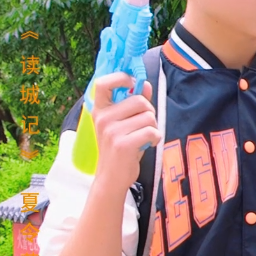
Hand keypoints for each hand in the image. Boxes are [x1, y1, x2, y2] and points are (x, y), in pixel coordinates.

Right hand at [91, 72, 159, 190]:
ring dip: (153, 126)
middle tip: (142, 126)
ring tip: (142, 137)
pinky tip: (147, 144)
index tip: (133, 84)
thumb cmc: (120, 147)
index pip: (103, 83)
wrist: (111, 177)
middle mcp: (103, 118)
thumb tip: (145, 85)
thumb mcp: (122, 123)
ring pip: (149, 116)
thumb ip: (133, 103)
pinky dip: (155, 138)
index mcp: (100, 110)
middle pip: (139, 100)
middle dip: (149, 112)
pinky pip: (152, 131)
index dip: (121, 78)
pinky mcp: (123, 144)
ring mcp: (111, 131)